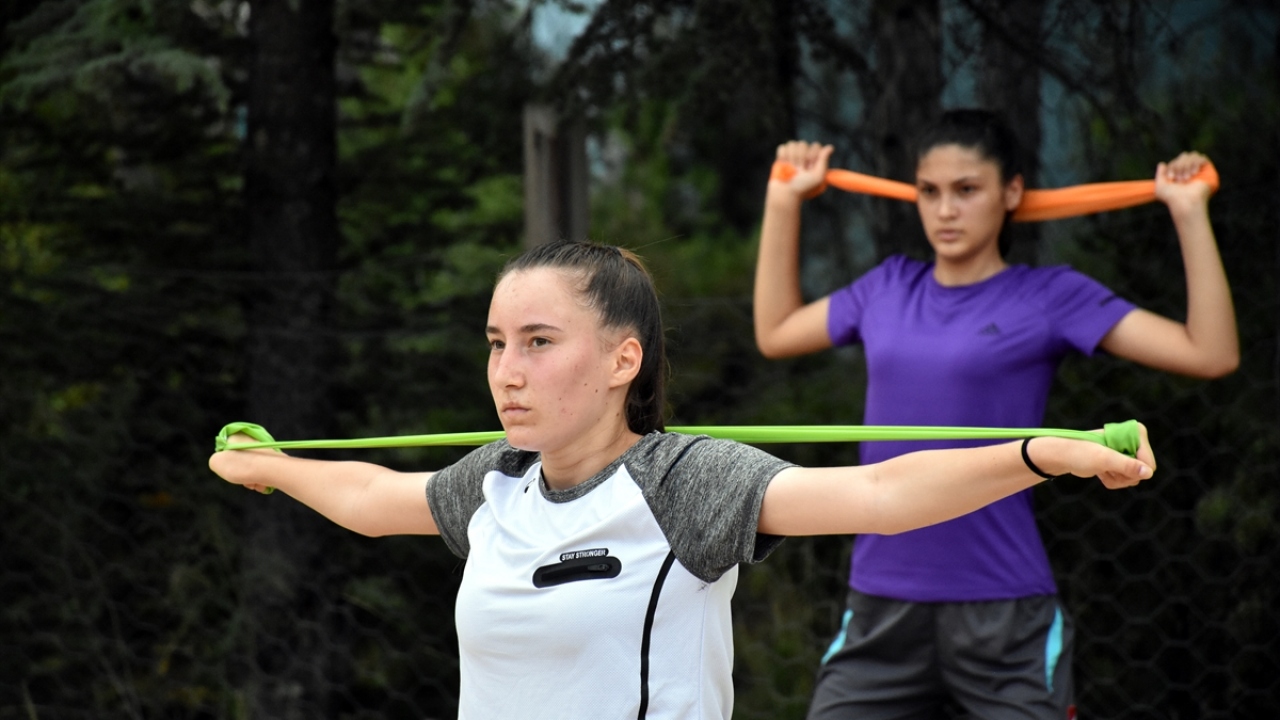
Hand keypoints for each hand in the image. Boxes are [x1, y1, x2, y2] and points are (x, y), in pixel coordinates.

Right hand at [209, 432, 277, 493]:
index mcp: (236, 435)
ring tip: (252, 482)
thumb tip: (226, 464)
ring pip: (249, 470)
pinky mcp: (273, 460)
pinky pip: (261, 473)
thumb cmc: (240, 465)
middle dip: (238, 473)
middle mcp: (251, 440)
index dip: (224, 461)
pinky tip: (262, 483)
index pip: (224, 450)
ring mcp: (263, 450)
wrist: (270, 470)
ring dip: (249, 480)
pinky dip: (260, 480)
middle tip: (239, 477)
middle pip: (238, 462)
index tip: (227, 467)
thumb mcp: (215, 462)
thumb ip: (215, 461)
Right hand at [770, 141, 833, 198]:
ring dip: (791, 158)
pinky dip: (783, 156)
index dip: (812, 155)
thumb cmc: (803, 187)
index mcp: (815, 158)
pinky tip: (784, 164)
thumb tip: (830, 147)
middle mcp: (804, 154)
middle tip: (799, 170)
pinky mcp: (782, 156)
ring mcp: (793, 154)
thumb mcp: (818, 176)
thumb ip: (824, 161)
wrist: (786, 193)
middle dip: (800, 157)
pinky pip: (783, 147)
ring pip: (792, 144)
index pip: (815, 146)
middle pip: (803, 144)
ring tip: (791, 169)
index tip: (809, 167)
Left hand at [1031, 423, 1155, 488]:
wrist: (1062, 456)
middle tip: (1106, 469)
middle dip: (1123, 477)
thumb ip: (1127, 465)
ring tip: (1101, 470)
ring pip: (1133, 478)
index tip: (1113, 465)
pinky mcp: (1120, 462)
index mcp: (1135, 433)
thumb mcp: (1104, 459)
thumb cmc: (1080, 453)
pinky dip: (1112, 480)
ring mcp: (1127, 453)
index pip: (1149, 464)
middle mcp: (1134, 441)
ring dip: (1116, 479)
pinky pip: (1125, 480)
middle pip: (1142, 473)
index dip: (1132, 471)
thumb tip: (1148, 473)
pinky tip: (1100, 472)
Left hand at [1154, 151, 1212, 209]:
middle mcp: (1190, 172)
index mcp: (1180, 174)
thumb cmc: (1172, 198)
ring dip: (1186, 165)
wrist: (1185, 203)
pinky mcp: (1208, 172)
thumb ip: (1159, 174)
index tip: (1171, 178)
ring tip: (1186, 179)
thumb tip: (1162, 164)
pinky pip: (1202, 158)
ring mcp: (1199, 171)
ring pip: (1193, 155)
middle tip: (1179, 179)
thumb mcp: (1160, 186)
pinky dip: (1196, 163)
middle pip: (1184, 156)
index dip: (1172, 166)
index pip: (1176, 161)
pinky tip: (1194, 173)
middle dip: (1179, 165)